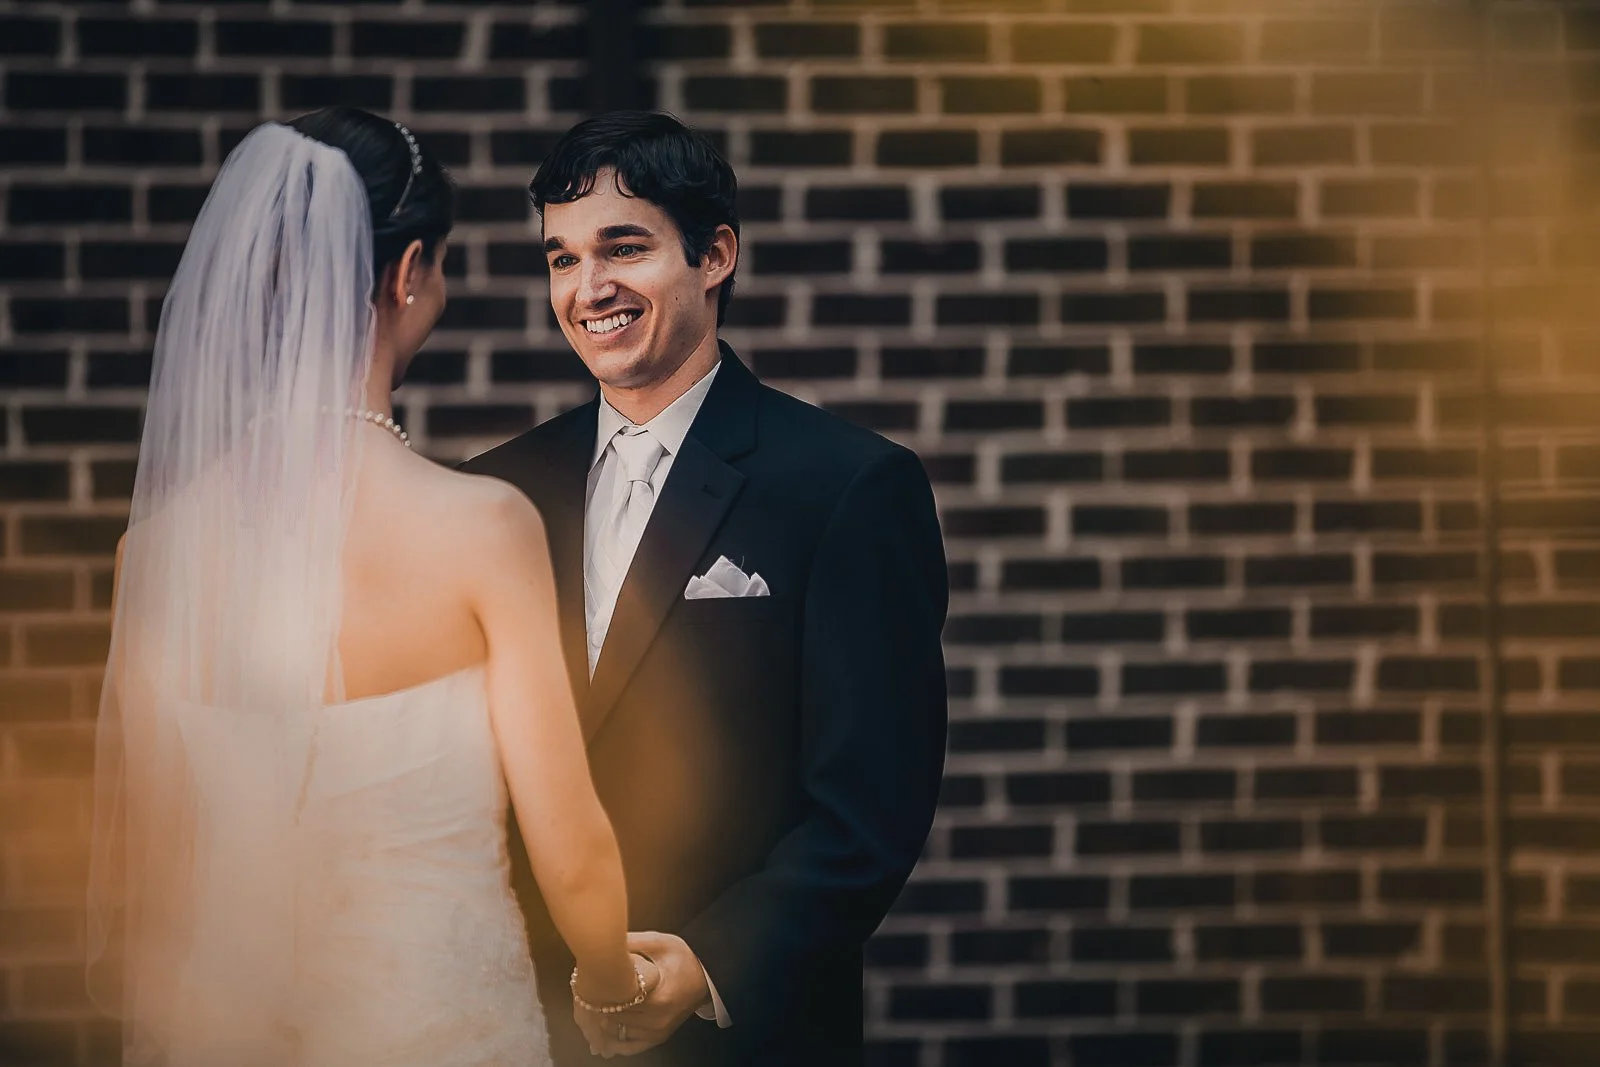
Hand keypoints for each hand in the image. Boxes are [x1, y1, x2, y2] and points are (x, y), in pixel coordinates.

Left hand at [580, 931, 710, 1056]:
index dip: (600, 993)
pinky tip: (603, 1033)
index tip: (588, 983)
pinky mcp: (658, 1037)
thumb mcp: (662, 943)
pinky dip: (615, 1041)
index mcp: (658, 997)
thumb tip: (606, 937)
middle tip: (585, 993)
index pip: (618, 1001)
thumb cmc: (685, 959)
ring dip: (604, 1021)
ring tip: (591, 1008)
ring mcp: (658, 1032)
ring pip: (620, 1032)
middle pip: (616, 1018)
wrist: (707, 977)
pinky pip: (631, 1047)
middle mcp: (658, 1020)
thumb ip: (634, 941)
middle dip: (599, 1005)